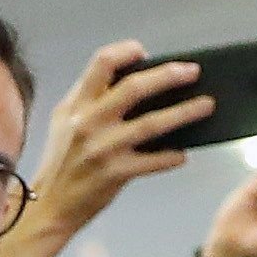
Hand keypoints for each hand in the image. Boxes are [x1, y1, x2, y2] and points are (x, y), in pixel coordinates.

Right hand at [0, 44, 213, 256]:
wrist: (49, 205)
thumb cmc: (62, 160)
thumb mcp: (64, 121)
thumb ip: (90, 97)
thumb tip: (133, 77)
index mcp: (77, 104)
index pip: (102, 62)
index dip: (126, 52)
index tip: (146, 53)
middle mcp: (89, 122)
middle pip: (134, 87)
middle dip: (168, 76)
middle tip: (194, 72)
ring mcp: (103, 148)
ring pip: (152, 124)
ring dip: (184, 113)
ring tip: (207, 105)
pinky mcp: (115, 174)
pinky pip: (152, 162)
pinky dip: (171, 156)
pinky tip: (183, 153)